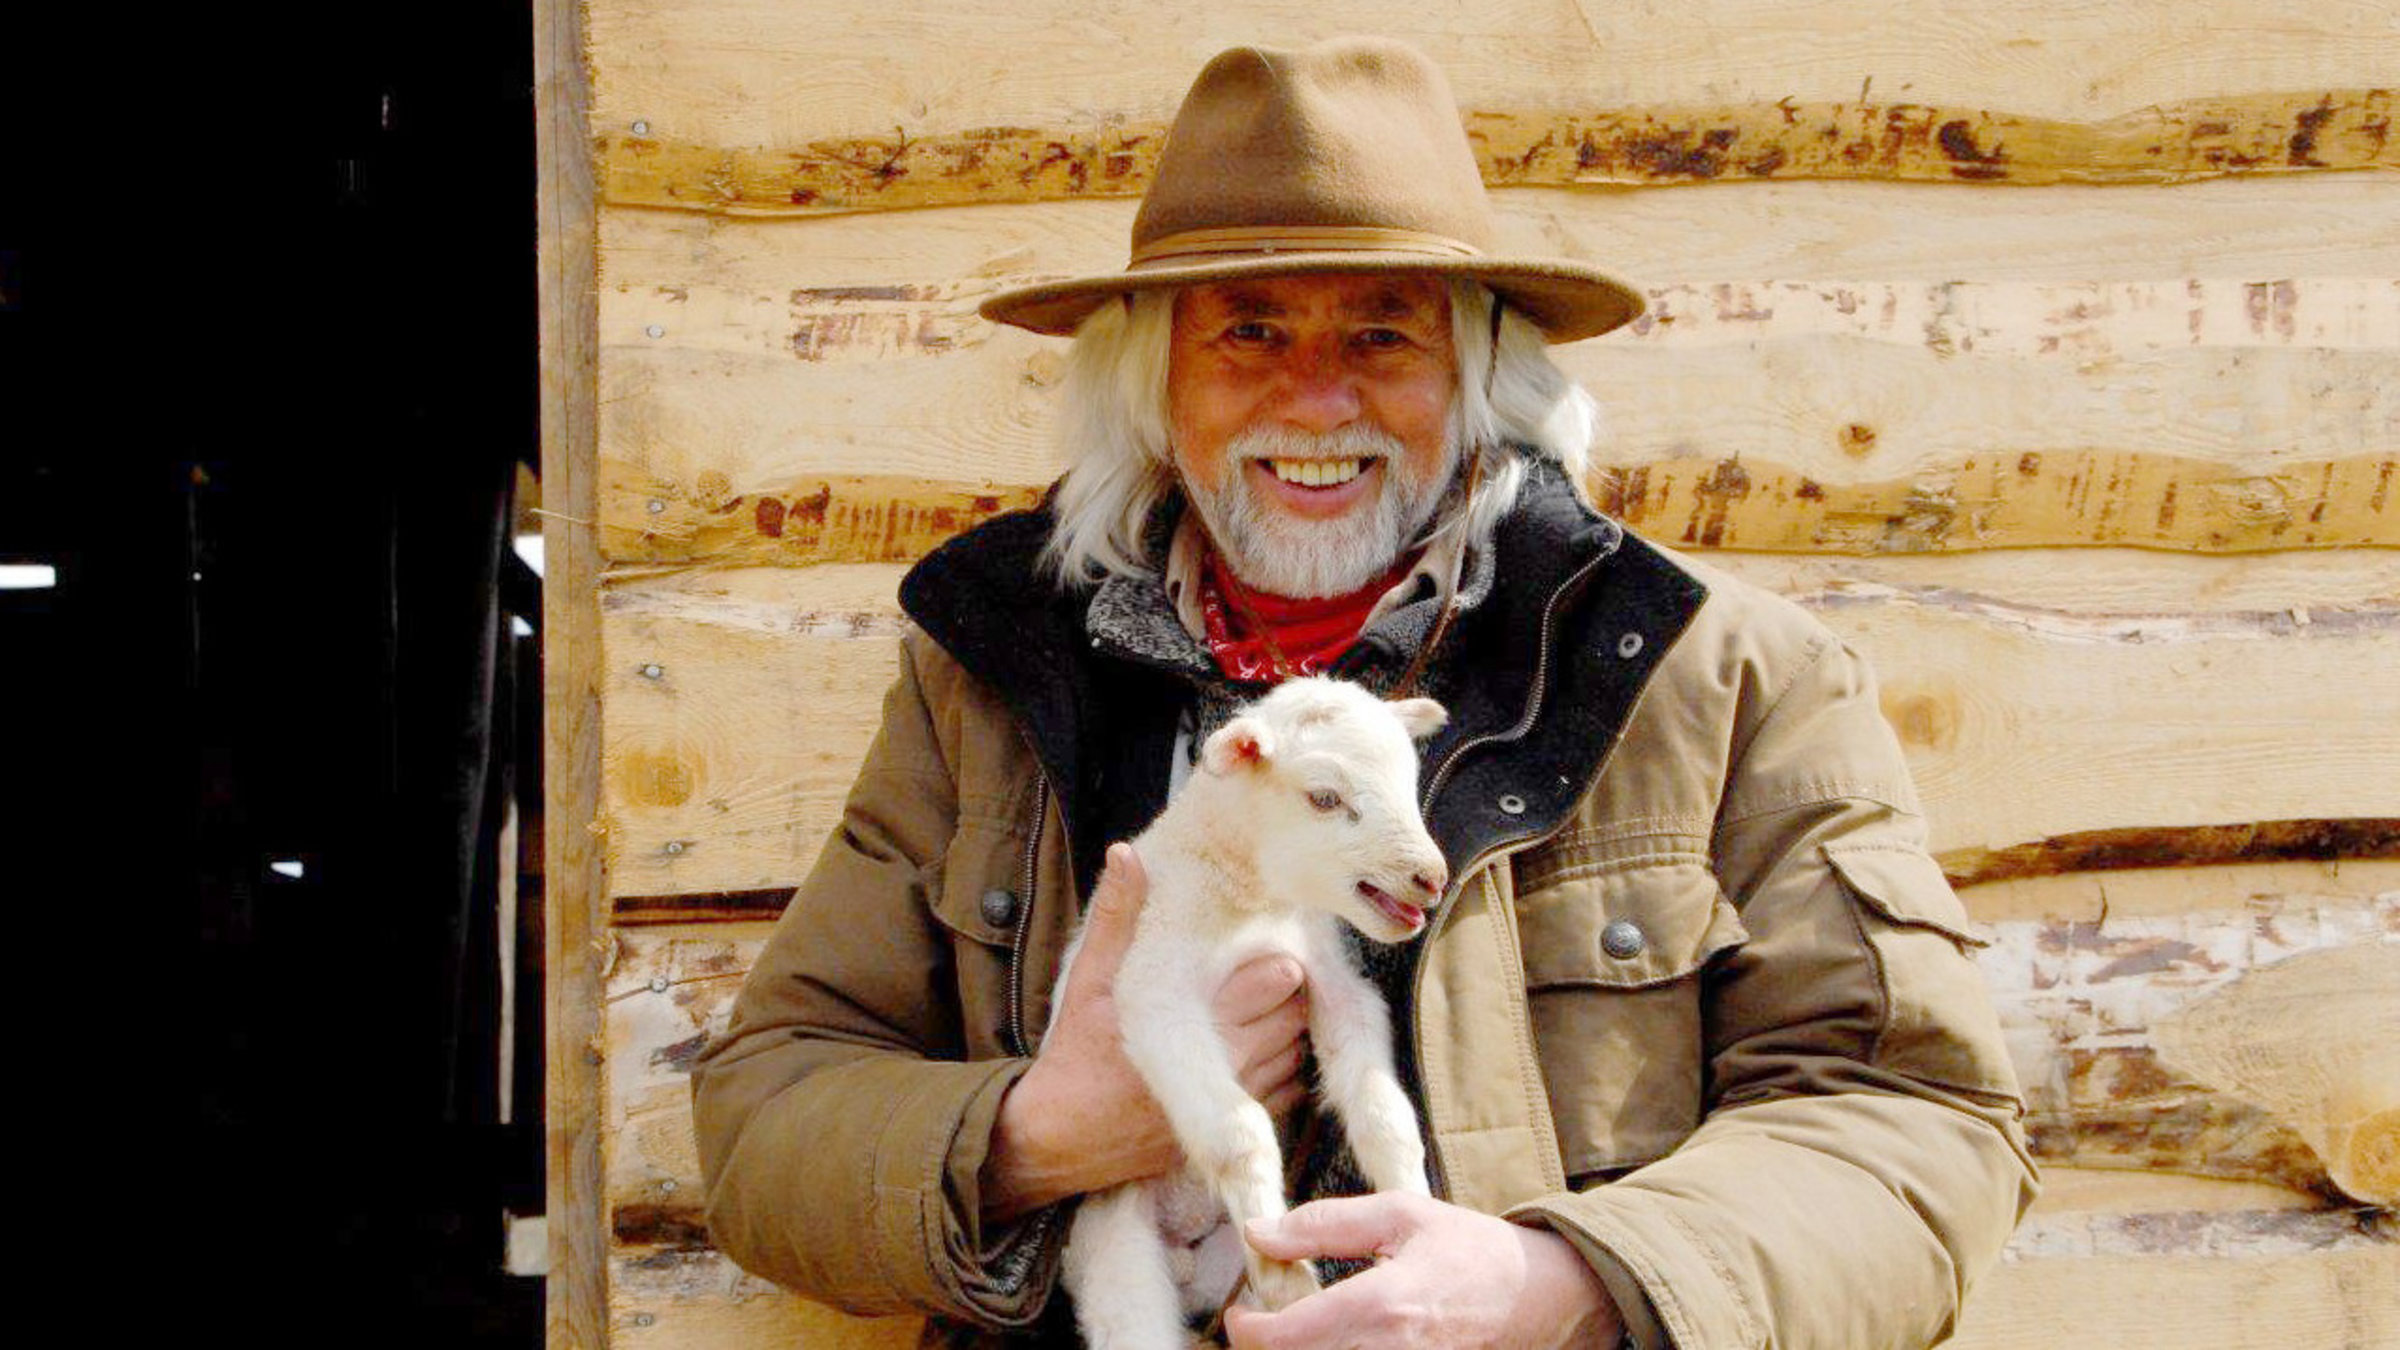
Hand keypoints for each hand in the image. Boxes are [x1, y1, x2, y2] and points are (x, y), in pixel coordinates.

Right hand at [981, 843, 1310, 1219]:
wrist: (1060, 1138)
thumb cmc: (1075, 1052)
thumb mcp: (1088, 980)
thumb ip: (1116, 918)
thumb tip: (1126, 854)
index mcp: (1193, 1021)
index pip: (1274, 981)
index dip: (1283, 958)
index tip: (1277, 943)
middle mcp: (1222, 1066)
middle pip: (1295, 1016)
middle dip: (1294, 992)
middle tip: (1284, 970)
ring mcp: (1230, 1102)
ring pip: (1296, 1055)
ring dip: (1293, 1030)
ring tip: (1275, 1005)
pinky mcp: (1231, 1130)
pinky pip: (1286, 1095)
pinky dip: (1286, 1070)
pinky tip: (1267, 1048)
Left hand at [1223, 1194, 1620, 1349]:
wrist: (1533, 1296)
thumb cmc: (1466, 1248)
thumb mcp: (1399, 1214)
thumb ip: (1323, 1223)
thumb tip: (1259, 1233)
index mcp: (1381, 1303)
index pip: (1287, 1337)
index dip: (1248, 1329)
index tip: (1241, 1310)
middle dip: (1267, 1346)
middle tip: (1265, 1319)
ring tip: (1299, 1329)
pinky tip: (1330, 1340)